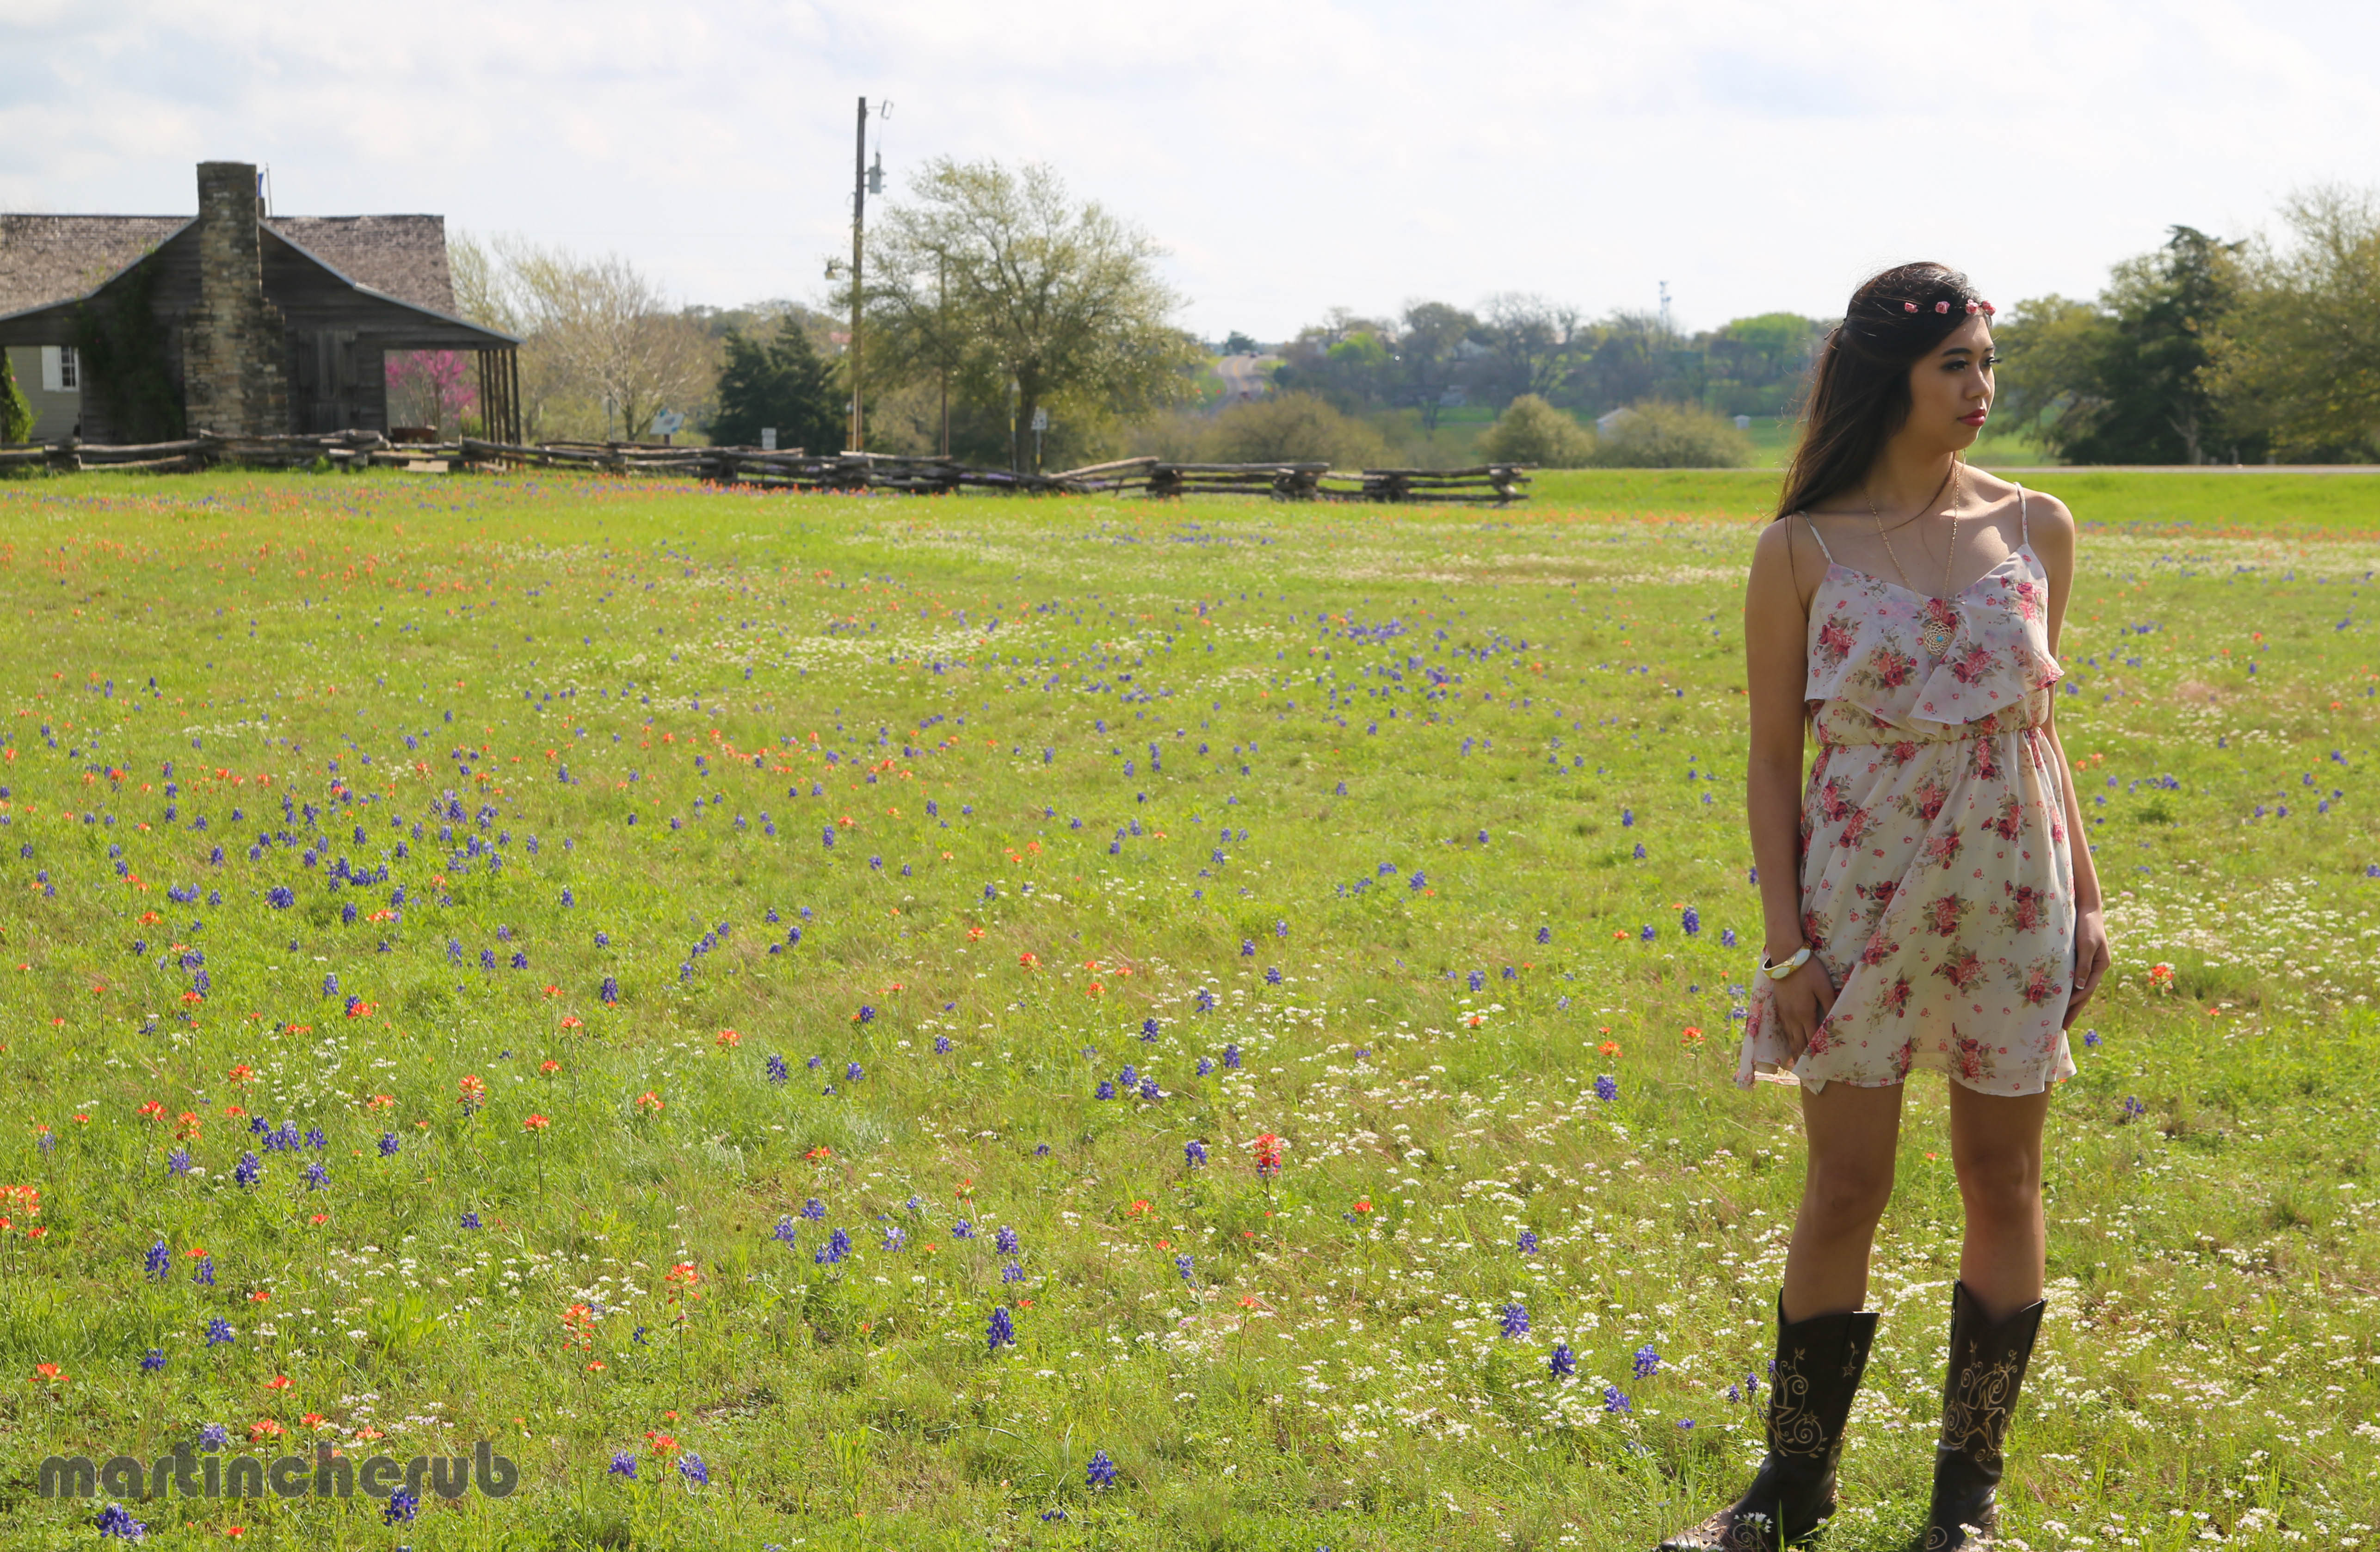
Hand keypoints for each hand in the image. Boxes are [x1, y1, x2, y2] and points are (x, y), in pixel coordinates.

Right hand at [1768, 955, 1838, 1059]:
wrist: (1786, 957)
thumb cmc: (1808, 971)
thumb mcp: (1823, 987)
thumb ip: (1830, 1005)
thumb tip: (1834, 1023)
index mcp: (1805, 1014)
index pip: (1810, 1039)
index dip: (1814, 1055)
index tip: (1817, 1068)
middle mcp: (1792, 1016)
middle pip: (1797, 1042)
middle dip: (1802, 1058)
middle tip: (1805, 1073)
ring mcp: (1784, 1011)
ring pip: (1789, 1036)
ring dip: (1793, 1050)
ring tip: (1795, 1063)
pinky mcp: (1780, 1005)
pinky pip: (1784, 1027)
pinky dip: (1787, 1038)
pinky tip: (1789, 1041)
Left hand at [2064, 904, 2110, 1029]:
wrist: (2087, 909)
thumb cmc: (2087, 925)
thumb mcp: (2086, 944)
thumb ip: (2083, 965)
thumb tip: (2080, 987)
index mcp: (2100, 966)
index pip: (2086, 991)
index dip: (2075, 1005)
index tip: (2063, 1018)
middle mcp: (2095, 968)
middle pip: (2083, 994)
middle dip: (2073, 1011)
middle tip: (2062, 1028)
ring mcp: (2088, 965)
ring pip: (2078, 989)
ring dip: (2070, 1004)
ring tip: (2060, 1018)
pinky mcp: (2079, 960)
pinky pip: (2073, 980)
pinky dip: (2067, 990)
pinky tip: (2058, 997)